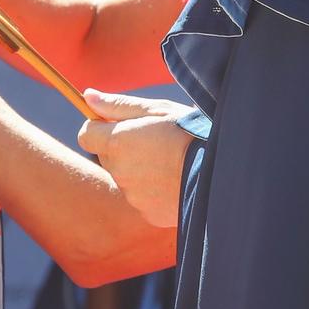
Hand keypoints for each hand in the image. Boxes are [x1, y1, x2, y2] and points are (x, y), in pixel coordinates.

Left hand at [76, 89, 192, 231]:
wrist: (222, 173)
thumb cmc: (190, 133)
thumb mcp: (157, 110)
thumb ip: (118, 105)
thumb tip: (87, 95)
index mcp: (117, 142)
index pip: (86, 135)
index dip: (100, 127)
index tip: (120, 124)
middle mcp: (119, 171)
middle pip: (107, 156)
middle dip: (122, 147)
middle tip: (155, 140)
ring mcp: (133, 196)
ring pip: (125, 178)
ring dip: (139, 169)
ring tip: (170, 161)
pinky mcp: (148, 213)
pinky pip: (142, 198)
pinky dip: (153, 190)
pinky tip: (176, 180)